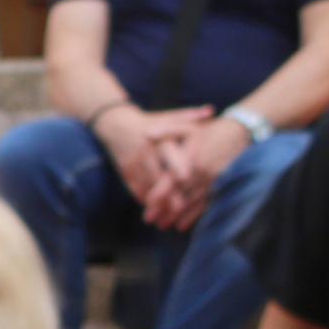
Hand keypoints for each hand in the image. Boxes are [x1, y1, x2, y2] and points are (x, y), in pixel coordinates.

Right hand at [103, 104, 212, 223]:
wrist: (117, 126)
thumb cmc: (151, 121)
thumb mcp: (170, 117)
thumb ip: (191, 116)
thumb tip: (211, 112)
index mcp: (158, 138)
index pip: (168, 154)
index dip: (177, 166)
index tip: (187, 178)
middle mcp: (144, 152)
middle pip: (157, 175)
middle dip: (168, 193)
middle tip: (180, 208)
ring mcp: (133, 164)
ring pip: (146, 186)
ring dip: (157, 202)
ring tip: (170, 216)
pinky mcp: (126, 173)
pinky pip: (136, 189)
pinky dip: (146, 201)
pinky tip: (157, 211)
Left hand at [143, 111, 249, 225]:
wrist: (242, 131)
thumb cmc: (211, 129)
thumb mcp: (188, 126)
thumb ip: (166, 130)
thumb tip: (145, 135)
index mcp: (192, 158)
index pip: (173, 179)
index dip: (161, 192)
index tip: (148, 203)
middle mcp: (203, 171)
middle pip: (181, 194)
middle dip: (165, 209)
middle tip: (150, 220)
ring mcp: (214, 180)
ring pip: (193, 202)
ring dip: (178, 216)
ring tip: (163, 225)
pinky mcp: (222, 184)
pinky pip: (207, 204)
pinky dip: (195, 216)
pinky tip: (183, 226)